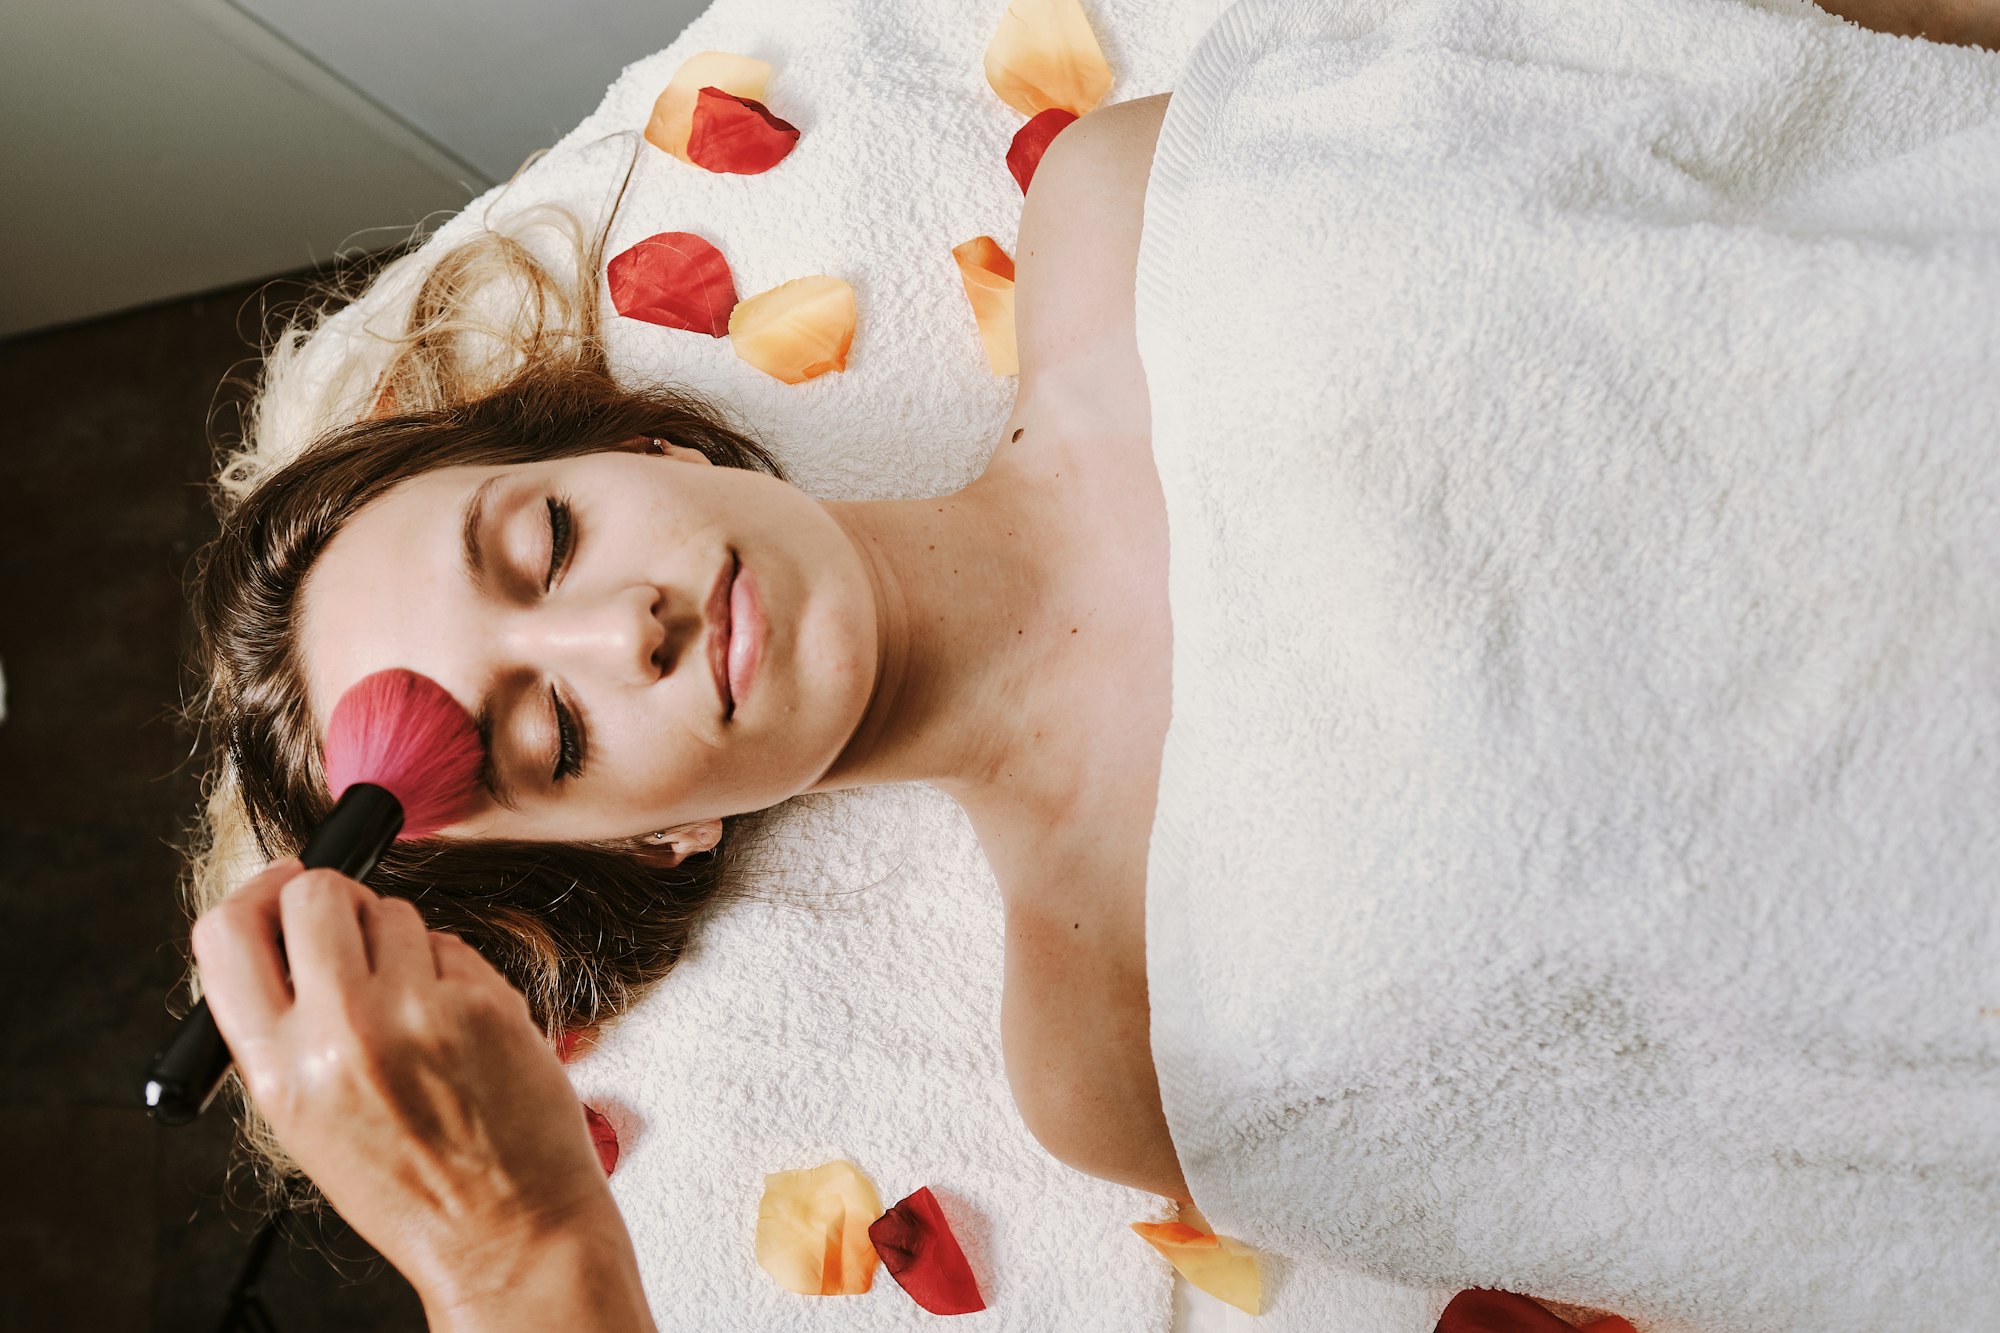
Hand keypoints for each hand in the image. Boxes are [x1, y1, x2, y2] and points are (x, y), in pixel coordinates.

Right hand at [192, 860, 652, 1328]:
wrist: (506, 1231)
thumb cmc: (409, 1183)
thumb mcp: (305, 1120)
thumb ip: (281, 1027)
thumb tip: (277, 930)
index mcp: (277, 1072)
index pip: (226, 935)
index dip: (253, 894)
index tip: (278, 883)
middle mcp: (340, 1035)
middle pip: (315, 893)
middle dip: (334, 898)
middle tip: (355, 932)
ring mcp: (417, 1013)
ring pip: (394, 911)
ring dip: (401, 941)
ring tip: (416, 1012)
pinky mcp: (483, 1003)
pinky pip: (453, 945)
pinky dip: (455, 972)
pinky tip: (462, 1030)